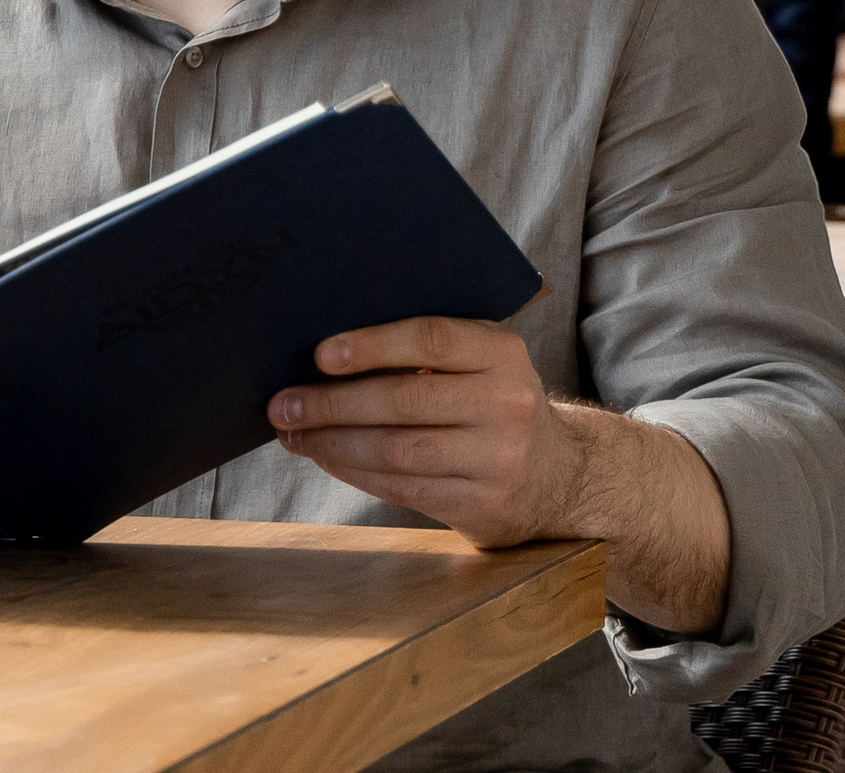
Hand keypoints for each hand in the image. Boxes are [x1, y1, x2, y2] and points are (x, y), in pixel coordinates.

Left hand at [269, 317, 581, 548]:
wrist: (559, 475)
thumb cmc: (492, 403)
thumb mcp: (481, 361)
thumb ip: (426, 349)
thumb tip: (326, 352)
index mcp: (501, 354)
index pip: (430, 340)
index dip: (371, 346)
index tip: (319, 355)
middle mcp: (506, 405)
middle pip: (404, 401)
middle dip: (333, 404)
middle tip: (284, 404)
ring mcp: (497, 460)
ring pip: (397, 451)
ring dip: (333, 444)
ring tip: (294, 435)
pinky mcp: (481, 505)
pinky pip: (402, 488)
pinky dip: (355, 473)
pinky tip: (326, 458)